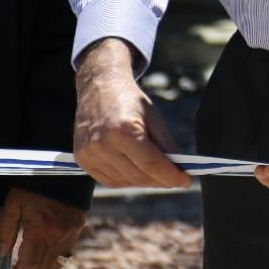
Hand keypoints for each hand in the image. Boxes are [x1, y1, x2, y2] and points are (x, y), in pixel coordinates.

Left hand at [0, 188, 85, 268]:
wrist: (61, 166)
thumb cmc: (33, 183)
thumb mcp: (13, 203)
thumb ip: (6, 228)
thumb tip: (2, 252)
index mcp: (41, 229)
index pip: (29, 263)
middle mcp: (58, 234)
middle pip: (43, 267)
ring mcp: (71, 231)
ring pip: (57, 263)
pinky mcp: (78, 226)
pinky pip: (67, 252)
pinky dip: (55, 261)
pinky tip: (45, 259)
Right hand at [73, 38, 190, 188]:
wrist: (99, 87)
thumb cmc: (129, 100)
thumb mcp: (154, 117)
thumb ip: (167, 145)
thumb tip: (179, 169)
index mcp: (124, 131)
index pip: (152, 164)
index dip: (172, 176)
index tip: (186, 181)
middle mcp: (103, 144)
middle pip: (139, 176)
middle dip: (161, 180)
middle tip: (175, 179)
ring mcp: (90, 153)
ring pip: (125, 182)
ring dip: (144, 182)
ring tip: (157, 174)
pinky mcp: (82, 159)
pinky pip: (109, 180)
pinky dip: (126, 180)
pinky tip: (137, 172)